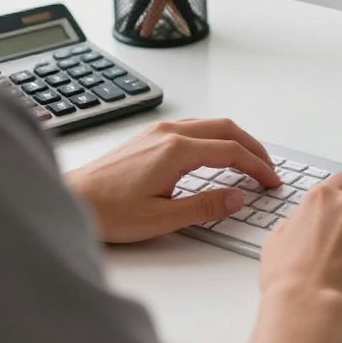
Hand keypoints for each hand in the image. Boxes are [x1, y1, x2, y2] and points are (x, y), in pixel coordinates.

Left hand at [65, 117, 279, 243]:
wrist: (70, 198)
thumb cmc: (107, 212)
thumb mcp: (161, 218)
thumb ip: (205, 206)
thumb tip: (237, 198)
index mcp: (177, 150)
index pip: (231, 151)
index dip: (257, 166)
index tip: (271, 181)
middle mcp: (170, 132)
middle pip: (227, 129)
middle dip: (253, 148)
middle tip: (268, 169)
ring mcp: (158, 130)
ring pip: (211, 124)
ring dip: (235, 139)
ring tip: (248, 161)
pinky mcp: (149, 135)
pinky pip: (194, 126)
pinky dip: (215, 137)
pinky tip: (216, 153)